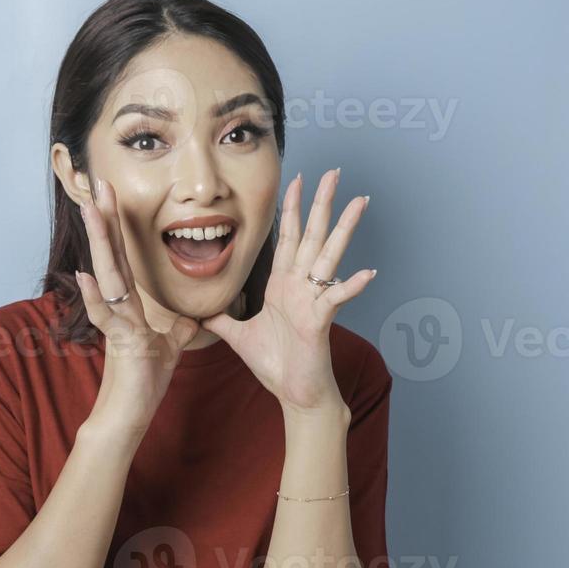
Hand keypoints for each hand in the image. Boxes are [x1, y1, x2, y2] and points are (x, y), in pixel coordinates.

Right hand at [74, 179, 200, 435]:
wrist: (128, 414)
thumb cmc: (144, 382)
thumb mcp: (170, 347)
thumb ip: (178, 329)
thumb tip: (196, 318)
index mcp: (129, 306)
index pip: (125, 259)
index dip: (120, 229)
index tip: (113, 198)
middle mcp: (117, 309)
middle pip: (112, 256)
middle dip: (106, 220)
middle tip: (99, 184)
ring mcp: (116, 323)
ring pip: (107, 276)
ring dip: (99, 243)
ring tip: (90, 210)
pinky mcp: (120, 343)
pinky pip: (106, 317)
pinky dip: (95, 297)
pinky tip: (86, 276)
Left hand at [202, 168, 375, 416]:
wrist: (294, 395)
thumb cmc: (276, 366)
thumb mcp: (239, 336)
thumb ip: (223, 319)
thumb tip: (201, 310)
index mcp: (283, 285)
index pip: (288, 237)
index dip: (292, 207)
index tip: (298, 179)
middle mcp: (301, 286)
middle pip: (313, 235)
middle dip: (322, 202)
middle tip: (335, 172)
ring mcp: (312, 300)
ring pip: (329, 255)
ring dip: (344, 228)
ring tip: (359, 201)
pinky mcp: (319, 321)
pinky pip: (336, 298)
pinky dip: (351, 285)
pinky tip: (367, 272)